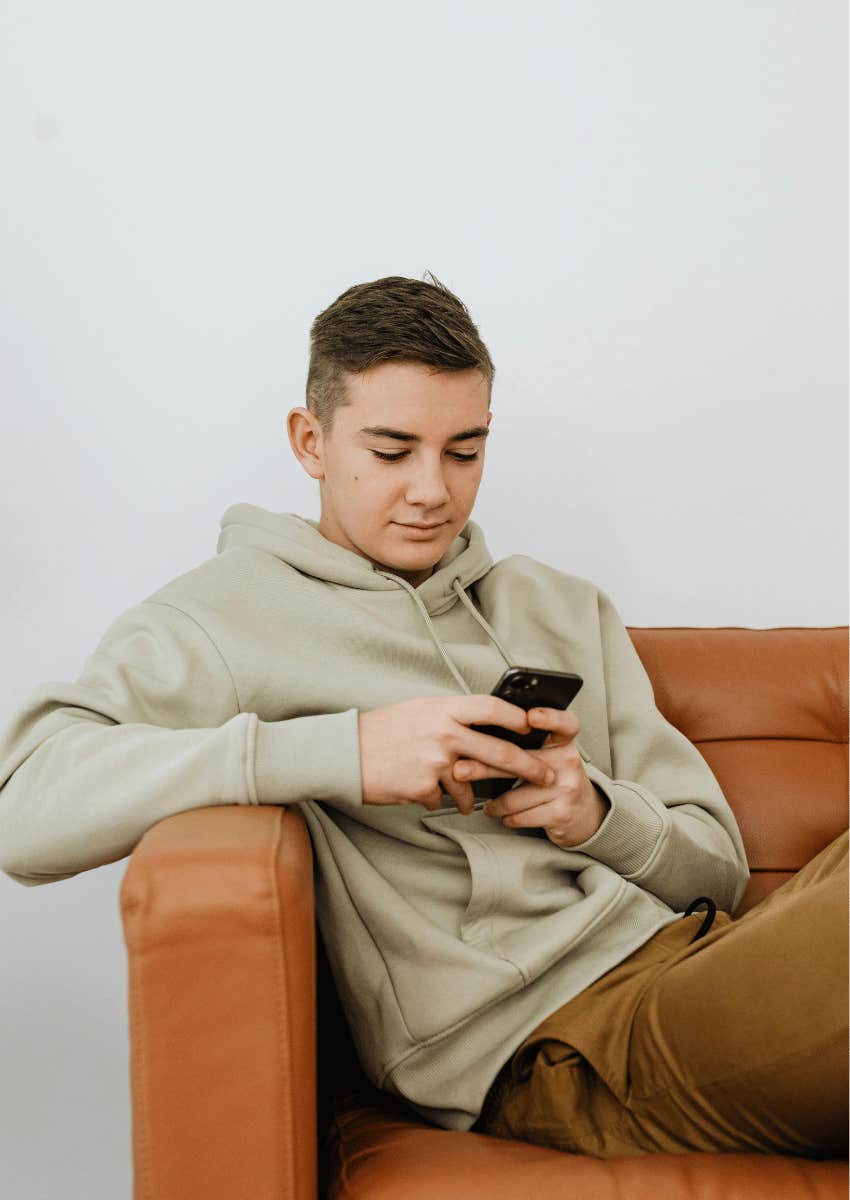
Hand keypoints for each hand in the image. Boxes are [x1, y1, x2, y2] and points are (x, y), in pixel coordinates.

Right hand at [357, 695, 555, 812]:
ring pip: (472, 784)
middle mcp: (443, 732)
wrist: (344, 753)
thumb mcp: (417, 711)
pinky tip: (422, 791)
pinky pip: (443, 798)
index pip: (490, 707)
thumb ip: (449, 716)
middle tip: (546, 776)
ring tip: (466, 800)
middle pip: (498, 751)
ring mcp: (434, 760)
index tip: (534, 727)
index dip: (516, 717)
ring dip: (471, 796)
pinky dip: (436, 798)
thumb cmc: (381, 731)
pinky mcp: (423, 786)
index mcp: (442, 709)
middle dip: (528, 767)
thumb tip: (480, 723)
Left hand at [452, 706, 610, 846]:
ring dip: (494, 804)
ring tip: (486, 804)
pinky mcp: (561, 812)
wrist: (583, 814)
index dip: (549, 717)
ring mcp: (567, 787)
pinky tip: (503, 815)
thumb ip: (524, 745)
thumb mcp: (548, 756)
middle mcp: (568, 761)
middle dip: (485, 767)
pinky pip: (521, 815)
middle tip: (460, 770)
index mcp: (563, 741)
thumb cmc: (555, 779)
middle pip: (521, 761)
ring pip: (515, 796)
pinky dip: (506, 817)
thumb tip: (476, 739)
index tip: (530, 716)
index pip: (564, 723)